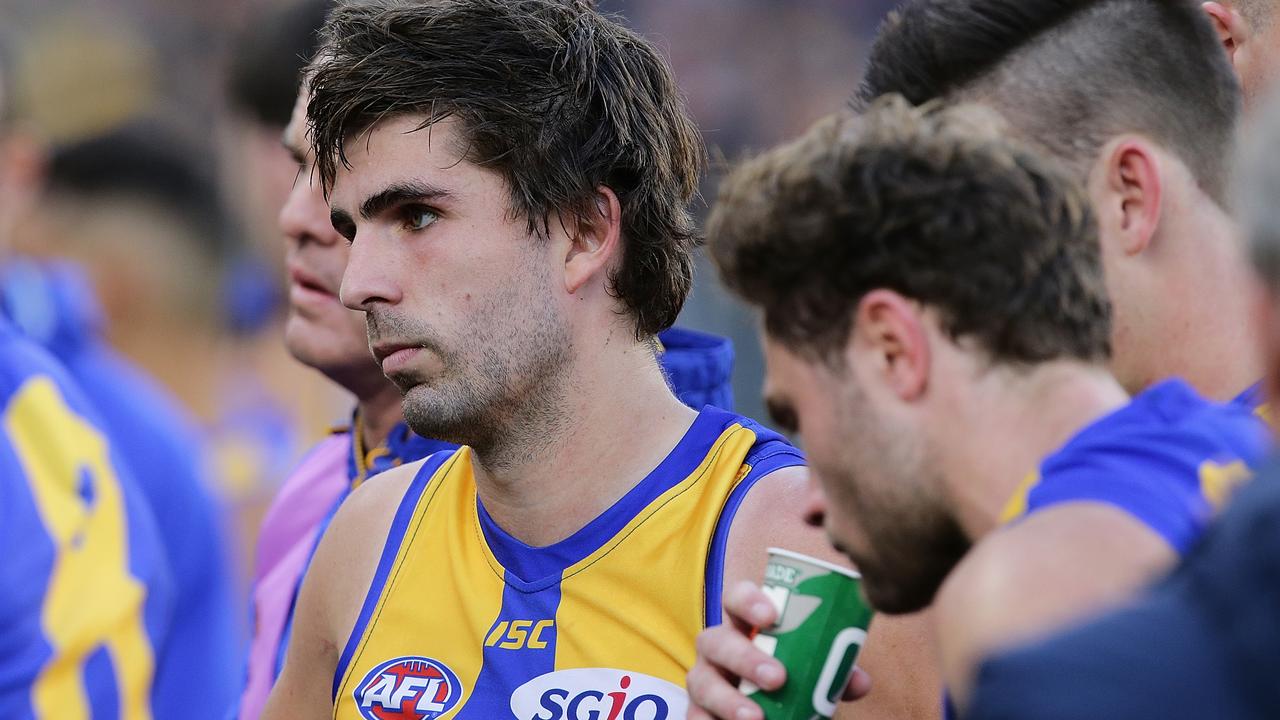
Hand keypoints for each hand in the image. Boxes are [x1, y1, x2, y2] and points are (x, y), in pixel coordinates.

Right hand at [687, 581, 870, 718]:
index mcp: (742, 624)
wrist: (767, 709)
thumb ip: (832, 672)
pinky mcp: (697, 710)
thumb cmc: (789, 677)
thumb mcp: (810, 670)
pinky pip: (694, 717)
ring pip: (701, 681)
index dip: (749, 601)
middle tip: (777, 678)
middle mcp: (717, 647)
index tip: (773, 616)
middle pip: (716, 640)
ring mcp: (703, 679)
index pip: (735, 598)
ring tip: (756, 718)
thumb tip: (859, 681)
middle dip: (744, 658)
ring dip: (728, 699)